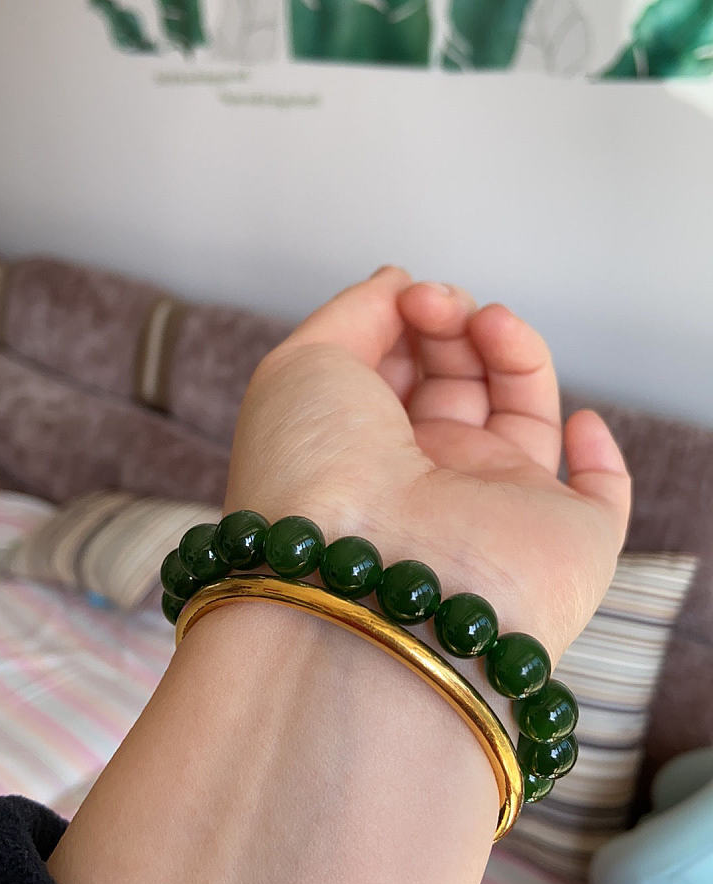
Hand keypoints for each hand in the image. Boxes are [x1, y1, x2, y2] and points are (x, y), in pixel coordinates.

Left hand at [226, 267, 630, 665]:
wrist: (371, 584)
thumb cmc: (317, 474)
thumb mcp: (301, 366)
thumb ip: (354, 313)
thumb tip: (396, 281)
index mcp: (364, 453)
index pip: (401, 374)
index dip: (408, 322)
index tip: (406, 295)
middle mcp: (427, 484)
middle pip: (460, 385)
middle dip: (452, 327)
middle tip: (436, 305)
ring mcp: (497, 511)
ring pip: (524, 416)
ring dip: (513, 353)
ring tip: (488, 323)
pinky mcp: (567, 542)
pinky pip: (600, 497)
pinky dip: (599, 453)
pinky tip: (580, 418)